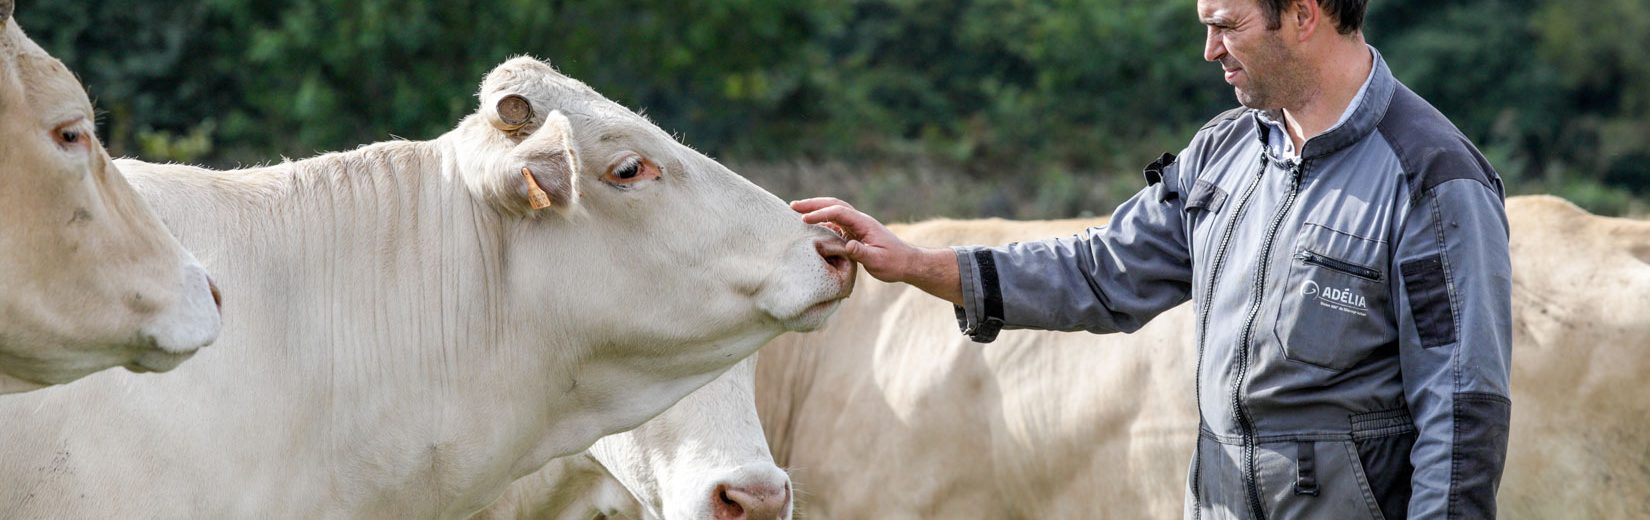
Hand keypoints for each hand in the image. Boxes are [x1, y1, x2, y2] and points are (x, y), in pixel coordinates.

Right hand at [790, 198, 962, 304]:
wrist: (907, 262)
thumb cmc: (894, 263)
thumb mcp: (877, 261)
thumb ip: (861, 252)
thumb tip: (847, 246)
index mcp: (864, 224)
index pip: (839, 213)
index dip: (821, 214)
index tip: (804, 219)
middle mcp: (859, 221)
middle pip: (834, 205)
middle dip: (813, 204)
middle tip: (792, 206)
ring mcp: (857, 225)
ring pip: (833, 211)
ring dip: (816, 209)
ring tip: (796, 211)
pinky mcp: (855, 233)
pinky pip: (836, 222)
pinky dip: (822, 220)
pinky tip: (810, 225)